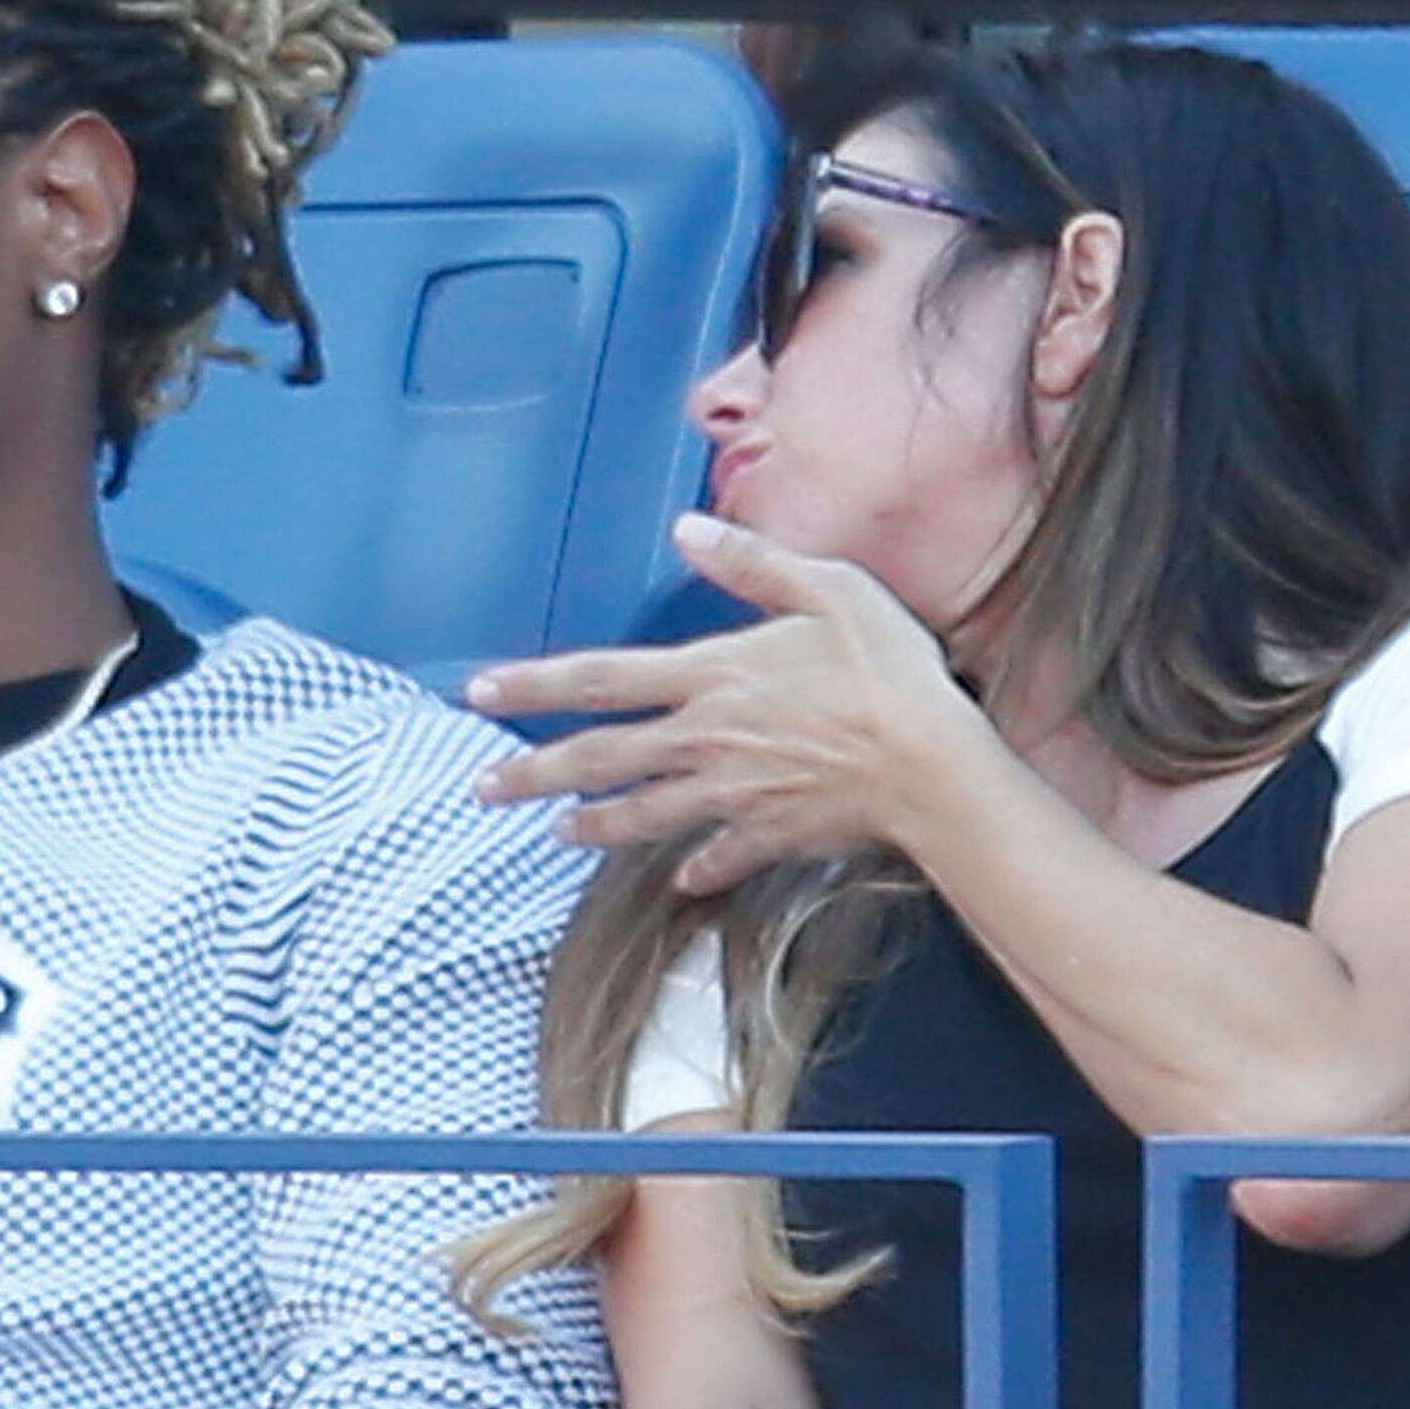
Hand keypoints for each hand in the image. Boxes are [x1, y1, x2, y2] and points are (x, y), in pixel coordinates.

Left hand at [466, 514, 985, 892]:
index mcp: (711, 675)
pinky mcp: (768, 834)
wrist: (930, 765)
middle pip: (599, 758)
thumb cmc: (887, 670)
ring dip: (592, 825)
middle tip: (482, 788)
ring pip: (642, 815)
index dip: (533, 684)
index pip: (599, 678)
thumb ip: (751, 561)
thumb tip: (689, 528)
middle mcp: (706, 739)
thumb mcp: (827, 587)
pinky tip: (680, 880)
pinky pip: (720, 858)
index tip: (479, 691)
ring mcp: (732, 794)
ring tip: (554, 832)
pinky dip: (697, 869)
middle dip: (532, 773)